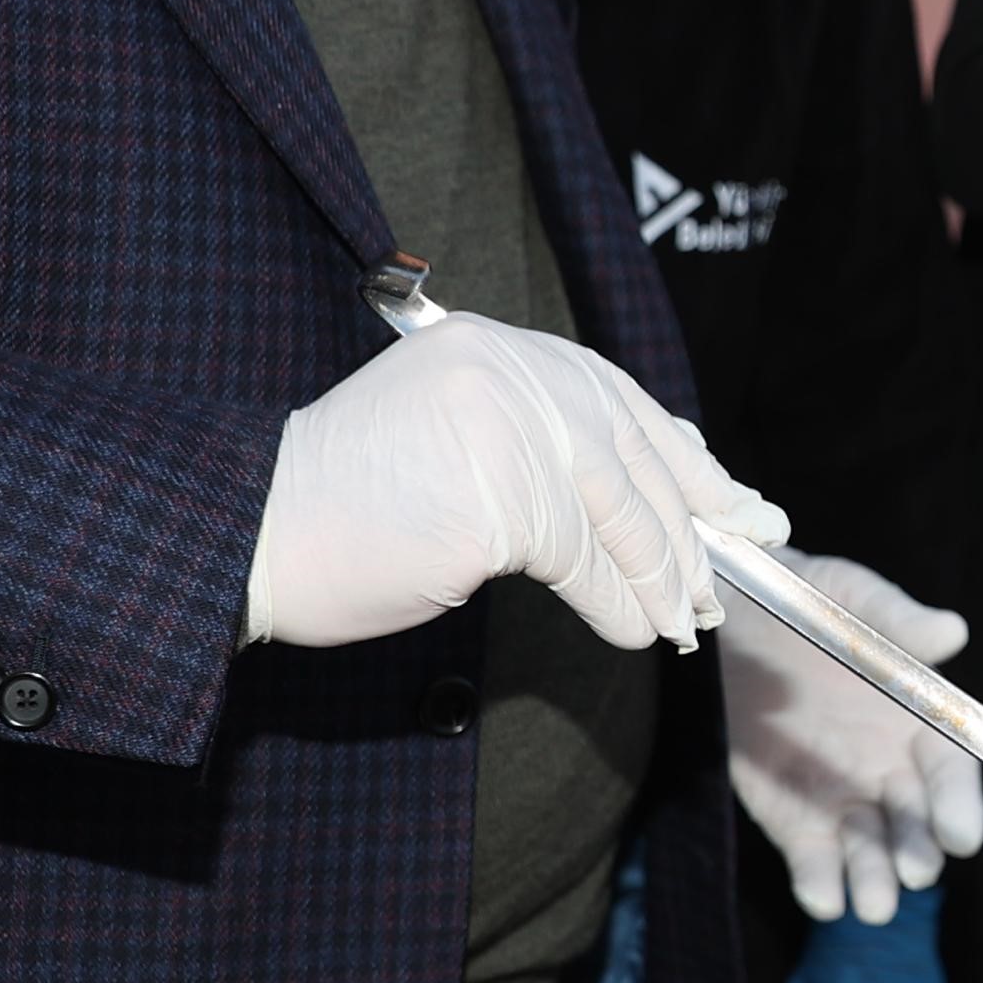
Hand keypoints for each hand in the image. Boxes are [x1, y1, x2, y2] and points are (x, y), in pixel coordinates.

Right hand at [248, 313, 783, 655]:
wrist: (247, 535)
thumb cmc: (343, 510)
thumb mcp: (454, 451)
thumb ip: (541, 456)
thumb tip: (655, 511)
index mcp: (494, 350)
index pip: (617, 399)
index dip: (684, 459)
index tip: (735, 507)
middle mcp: (504, 371)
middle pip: (632, 451)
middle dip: (689, 526)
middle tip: (719, 584)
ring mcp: (502, 426)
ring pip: (619, 510)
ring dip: (657, 577)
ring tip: (677, 624)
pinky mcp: (498, 495)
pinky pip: (584, 559)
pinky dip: (617, 603)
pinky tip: (630, 632)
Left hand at [721, 550, 982, 921]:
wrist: (730, 619)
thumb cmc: (806, 599)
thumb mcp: (848, 596)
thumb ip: (894, 618)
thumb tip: (950, 632)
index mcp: (917, 718)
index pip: (950, 769)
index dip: (959, 803)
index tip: (963, 836)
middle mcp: (887, 767)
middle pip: (915, 822)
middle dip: (918, 850)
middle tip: (914, 870)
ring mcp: (840, 796)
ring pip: (869, 852)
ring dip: (875, 880)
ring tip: (872, 905)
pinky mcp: (790, 816)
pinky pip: (812, 858)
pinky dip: (820, 883)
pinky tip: (823, 899)